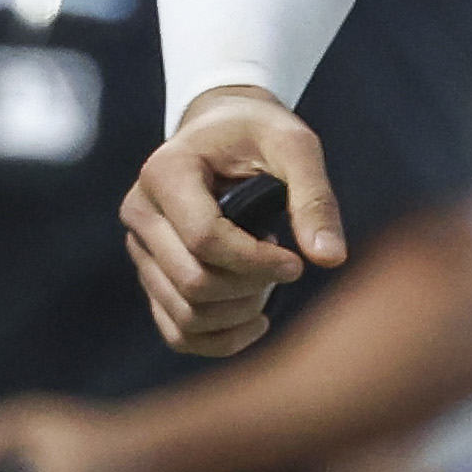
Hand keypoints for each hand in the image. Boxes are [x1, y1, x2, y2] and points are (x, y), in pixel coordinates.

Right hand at [125, 89, 343, 359]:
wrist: (222, 131)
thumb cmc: (261, 133)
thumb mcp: (295, 147)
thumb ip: (314, 198)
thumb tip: (331, 259)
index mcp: (165, 172)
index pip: (204, 239)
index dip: (257, 261)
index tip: (296, 263)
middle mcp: (140, 211)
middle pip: (192, 282)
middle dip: (250, 287)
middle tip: (284, 267)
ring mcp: (140, 248)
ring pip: (184, 315)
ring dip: (239, 313)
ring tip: (270, 284)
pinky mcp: (151, 275)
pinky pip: (176, 331)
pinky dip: (219, 340)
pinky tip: (257, 321)